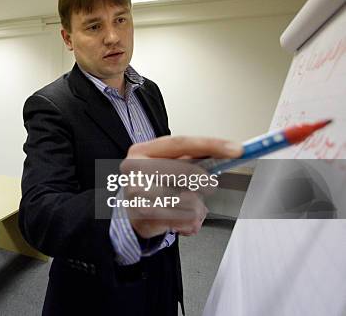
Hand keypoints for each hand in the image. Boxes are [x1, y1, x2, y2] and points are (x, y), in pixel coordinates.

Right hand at [121, 136, 241, 238]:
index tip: (236, 150)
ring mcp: (136, 192)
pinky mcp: (142, 215)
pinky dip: (190, 222)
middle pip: (184, 171)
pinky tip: (182, 221)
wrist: (129, 215)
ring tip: (190, 209)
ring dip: (197, 207)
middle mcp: (135, 169)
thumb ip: (192, 159)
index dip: (211, 145)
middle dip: (205, 181)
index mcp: (142, 151)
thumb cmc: (152, 187)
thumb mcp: (166, 167)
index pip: (181, 143)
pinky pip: (182, 219)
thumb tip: (227, 153)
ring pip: (187, 199)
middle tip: (210, 186)